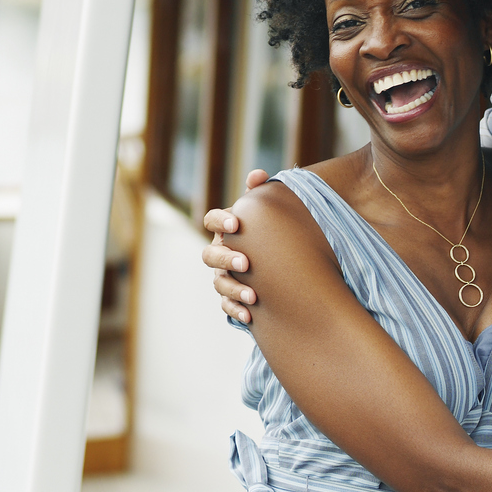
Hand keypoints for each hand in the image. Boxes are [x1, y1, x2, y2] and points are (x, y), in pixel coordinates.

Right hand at [203, 168, 270, 322]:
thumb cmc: (269, 231)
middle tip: (245, 263)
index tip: (236, 224)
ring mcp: (223, 275)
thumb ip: (260, 191)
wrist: (281, 261)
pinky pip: (227, 306)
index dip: (220, 222)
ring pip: (219, 283)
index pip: (212, 220)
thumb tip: (258, 175)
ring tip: (253, 296)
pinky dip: (236, 310)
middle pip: (210, 255)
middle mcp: (219, 252)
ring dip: (233, 289)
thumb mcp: (266, 211)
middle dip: (225, 259)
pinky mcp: (231, 297)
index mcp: (225, 229)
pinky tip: (250, 316)